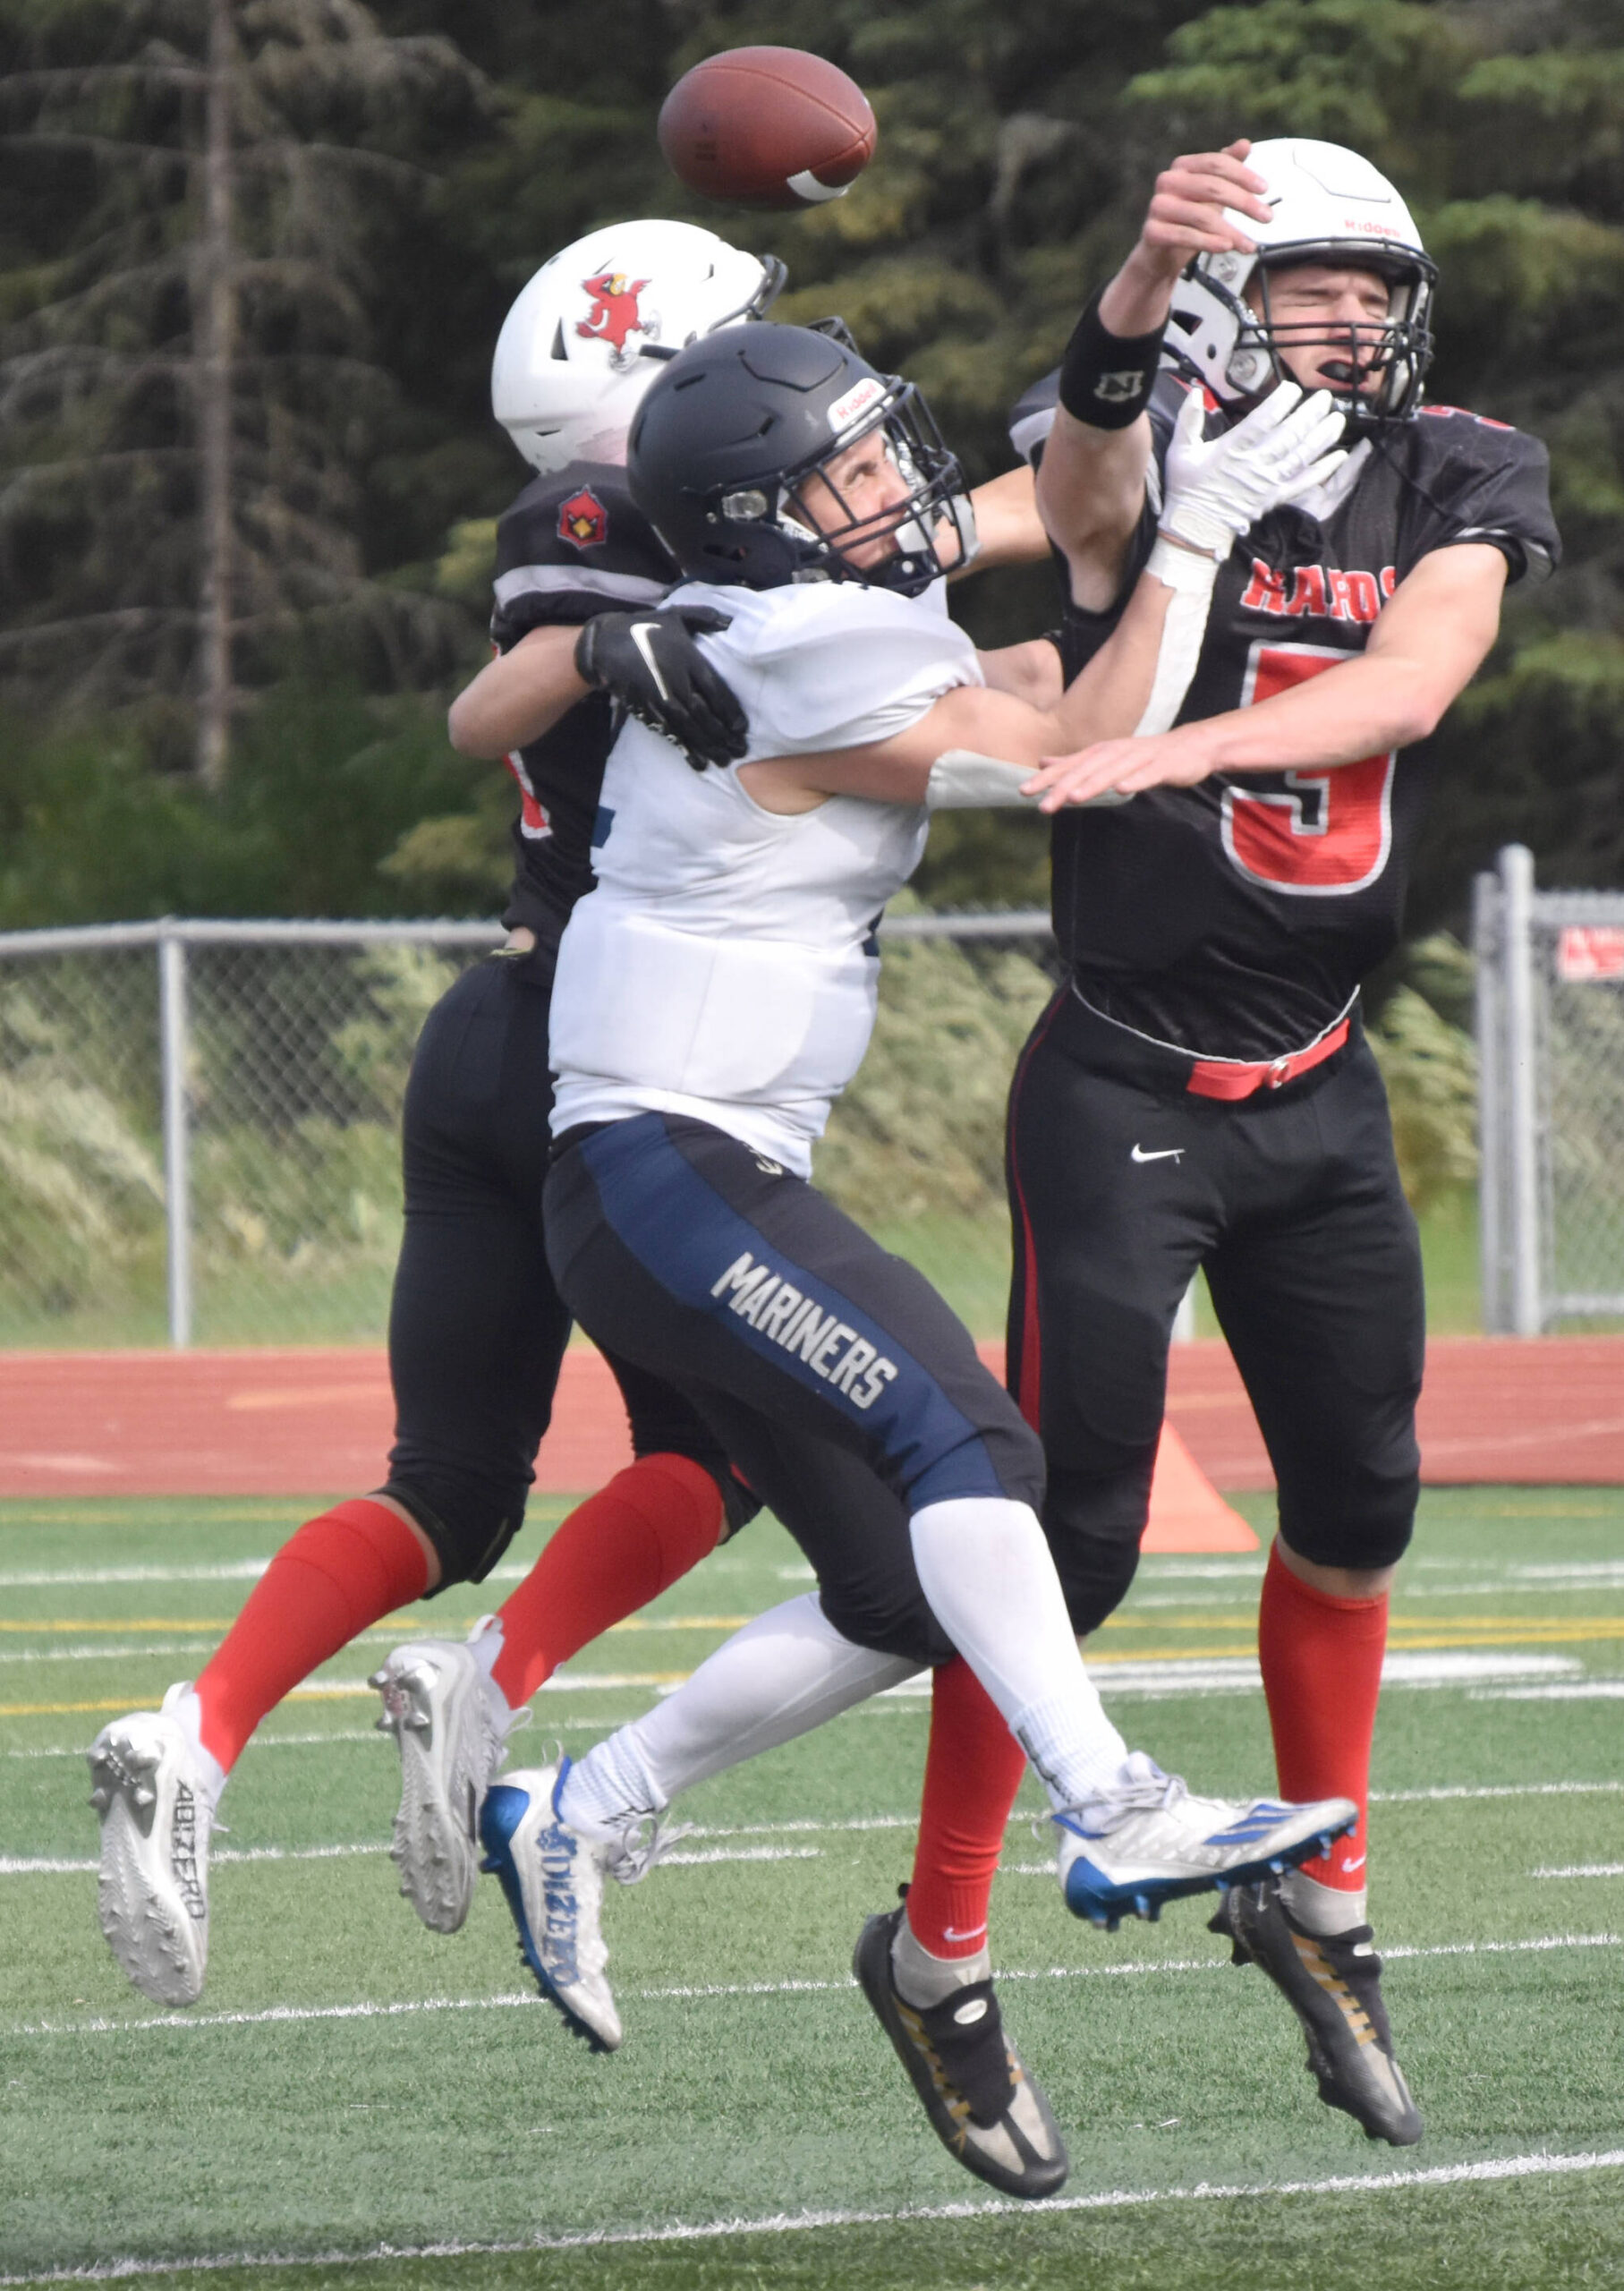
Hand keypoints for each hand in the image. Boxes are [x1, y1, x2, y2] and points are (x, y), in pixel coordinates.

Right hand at [574, 606, 747, 770]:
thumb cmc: (644, 627)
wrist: (604, 645)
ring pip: (688, 727)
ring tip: (723, 760)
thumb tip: (731, 621)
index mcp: (687, 658)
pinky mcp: (647, 709)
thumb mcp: (675, 615)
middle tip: (739, 751)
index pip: (716, 689)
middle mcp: (676, 680)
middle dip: (722, 735)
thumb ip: (705, 617)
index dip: (730, 711)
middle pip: (704, 714)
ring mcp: (660, 697)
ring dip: (707, 746)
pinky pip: (669, 733)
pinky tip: (697, 762)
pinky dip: (684, 749)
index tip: (741, 727)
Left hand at [1021, 726, 1219, 811]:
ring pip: (1114, 771)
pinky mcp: (1163, 766)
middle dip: (1064, 787)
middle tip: (1042, 806)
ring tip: (1074, 799)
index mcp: (1102, 752)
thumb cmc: (1146, 756)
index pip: (1070, 766)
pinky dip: (1135, 781)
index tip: (1023, 792)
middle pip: (1087, 770)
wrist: (1192, 747)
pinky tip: (1123, 790)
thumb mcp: (1107, 757)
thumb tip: (1042, 762)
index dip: (1047, 778)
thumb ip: (1075, 761)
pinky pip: (1148, 775)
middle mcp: (1117, 752)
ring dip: (1093, 784)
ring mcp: (1140, 758)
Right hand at [1104, 142, 1271, 326]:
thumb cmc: (1188, 219)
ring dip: (1232, 232)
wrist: (1160, 254)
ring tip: (1249, 244)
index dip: (1243, 175)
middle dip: (1244, 203)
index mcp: (1183, 166)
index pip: (1217, 163)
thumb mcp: (1211, 192)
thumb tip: (1245, 144)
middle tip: (1266, 217)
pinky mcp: (1152, 232)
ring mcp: (1158, 206)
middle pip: (1212, 187)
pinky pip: (1185, 236)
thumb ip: (1228, 168)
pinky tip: (1226, 247)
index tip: (1264, 189)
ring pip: (1201, 215)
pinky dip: (1209, 243)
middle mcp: (1168, 181)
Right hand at [1159, 382, 1346, 557]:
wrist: (1195, 528)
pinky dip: (1323, 470)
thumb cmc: (1187, 488)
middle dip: (1310, 415)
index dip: (1280, 403)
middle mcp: (1255, 464)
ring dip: (1322, 438)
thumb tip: (1195, 391)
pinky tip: (1339, 456)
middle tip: (1326, 398)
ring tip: (1338, 419)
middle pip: (1289, 435)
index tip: (1293, 389)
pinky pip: (1303, 482)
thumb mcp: (1180, 451)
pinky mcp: (1275, 498)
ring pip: (1301, 456)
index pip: (1262, 421)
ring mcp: (1268, 482)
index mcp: (1232, 449)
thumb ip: (1188, 420)